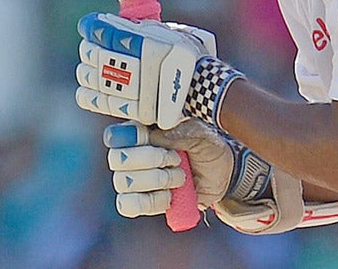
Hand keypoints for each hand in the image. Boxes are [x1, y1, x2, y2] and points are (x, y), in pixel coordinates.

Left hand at [75, 12, 218, 127]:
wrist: (207, 88)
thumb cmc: (189, 56)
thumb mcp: (174, 32)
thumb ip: (149, 28)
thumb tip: (121, 24)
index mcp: (152, 45)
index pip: (113, 34)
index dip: (95, 28)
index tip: (88, 24)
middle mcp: (145, 68)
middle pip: (103, 57)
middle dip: (90, 50)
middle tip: (87, 47)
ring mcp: (141, 91)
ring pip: (101, 80)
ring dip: (88, 73)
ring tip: (86, 68)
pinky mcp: (138, 110)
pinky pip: (107, 103)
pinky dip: (91, 96)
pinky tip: (84, 90)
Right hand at [104, 120, 273, 217]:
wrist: (221, 174)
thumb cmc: (206, 147)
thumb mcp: (200, 133)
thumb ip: (177, 131)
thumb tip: (154, 135)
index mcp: (141, 131)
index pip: (116, 135)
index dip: (132, 138)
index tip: (153, 139)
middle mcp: (130, 154)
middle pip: (118, 159)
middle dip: (151, 159)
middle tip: (176, 158)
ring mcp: (132, 180)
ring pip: (124, 183)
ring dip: (157, 180)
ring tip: (180, 177)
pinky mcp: (140, 202)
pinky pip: (129, 205)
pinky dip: (153, 201)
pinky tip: (170, 196)